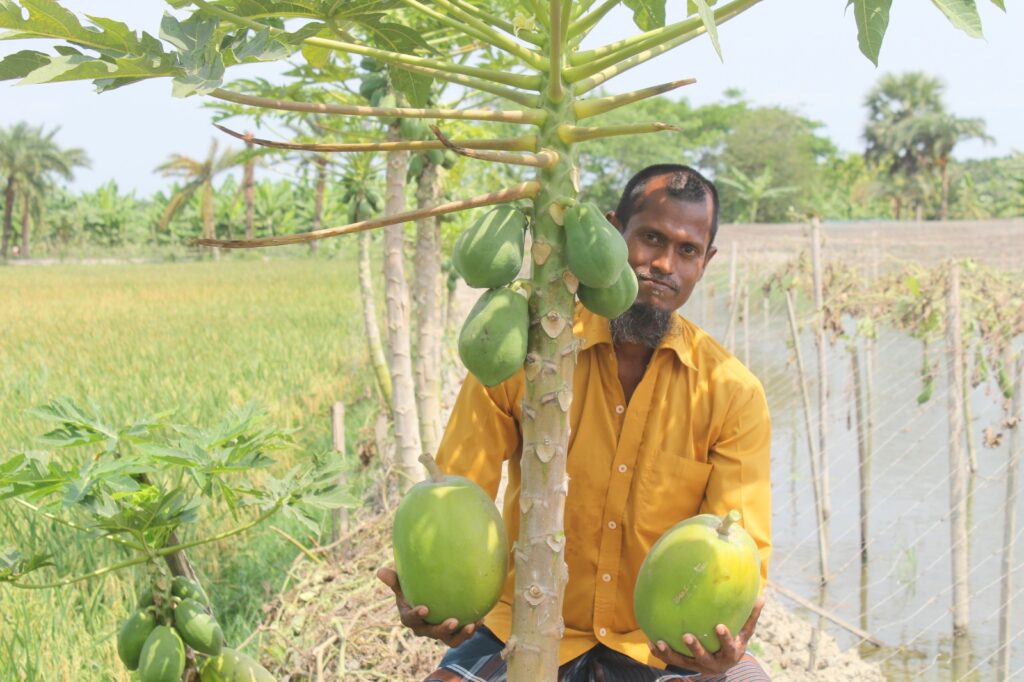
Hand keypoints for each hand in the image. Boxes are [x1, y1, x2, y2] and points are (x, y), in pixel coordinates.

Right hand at [376, 567, 481, 646]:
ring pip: (450, 640)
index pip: (410, 620)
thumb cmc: (413, 588)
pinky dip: (472, 628)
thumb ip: (394, 579)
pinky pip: (462, 635)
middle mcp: (424, 628)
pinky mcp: (453, 633)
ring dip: (461, 635)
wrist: (429, 597)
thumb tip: (379, 571)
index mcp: (410, 617)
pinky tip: (480, 617)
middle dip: (442, 629)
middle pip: (432, 633)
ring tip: (472, 624)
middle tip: (454, 621)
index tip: (425, 608)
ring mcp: (439, 632)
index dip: (416, 615)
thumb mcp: (403, 582)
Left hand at [647, 595, 763, 674]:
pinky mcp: (686, 667)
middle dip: (696, 649)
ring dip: (671, 654)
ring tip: (660, 642)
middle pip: (704, 658)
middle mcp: (714, 664)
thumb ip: (751, 615)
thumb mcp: (745, 632)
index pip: (729, 647)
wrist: (725, 665)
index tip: (719, 626)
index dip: (725, 638)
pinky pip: (671, 662)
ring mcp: (698, 667)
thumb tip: (761, 596)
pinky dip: (661, 653)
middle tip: (686, 635)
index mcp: (730, 654)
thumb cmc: (735, 641)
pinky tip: (651, 642)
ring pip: (683, 663)